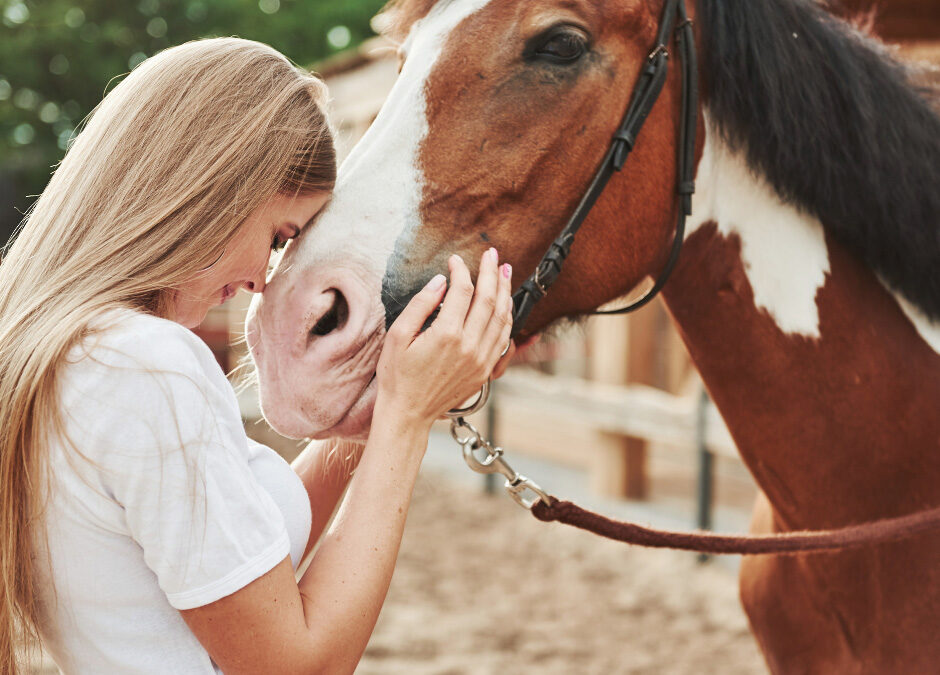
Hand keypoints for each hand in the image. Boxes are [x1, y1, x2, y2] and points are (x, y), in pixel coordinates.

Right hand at [375, 249, 512, 427]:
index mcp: (446, 335)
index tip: (455, 259)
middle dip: (491, 273)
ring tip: (504, 272)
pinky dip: (507, 318)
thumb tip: (441, 281)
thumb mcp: (398, 336)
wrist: (408, 413)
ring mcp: (481, 360)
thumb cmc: (397, 375)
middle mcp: (469, 346)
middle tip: (492, 254)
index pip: (462, 291)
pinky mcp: (485, 371)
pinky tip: (505, 304)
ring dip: (505, 292)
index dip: (461, 270)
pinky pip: (503, 339)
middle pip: (489, 300)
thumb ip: (421, 305)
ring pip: (502, 318)